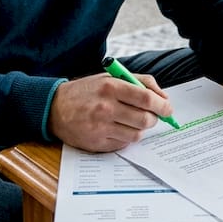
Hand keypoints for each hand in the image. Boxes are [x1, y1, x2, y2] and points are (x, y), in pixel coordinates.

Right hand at [47, 72, 174, 152]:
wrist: (55, 108)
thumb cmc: (86, 91)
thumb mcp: (110, 77)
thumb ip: (138, 81)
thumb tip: (162, 96)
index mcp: (110, 87)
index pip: (146, 98)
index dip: (162, 105)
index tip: (168, 108)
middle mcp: (105, 108)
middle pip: (145, 119)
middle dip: (154, 119)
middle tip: (151, 116)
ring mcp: (101, 128)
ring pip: (137, 134)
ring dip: (140, 128)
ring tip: (131, 121)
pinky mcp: (97, 143)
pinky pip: (124, 144)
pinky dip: (126, 137)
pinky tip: (118, 128)